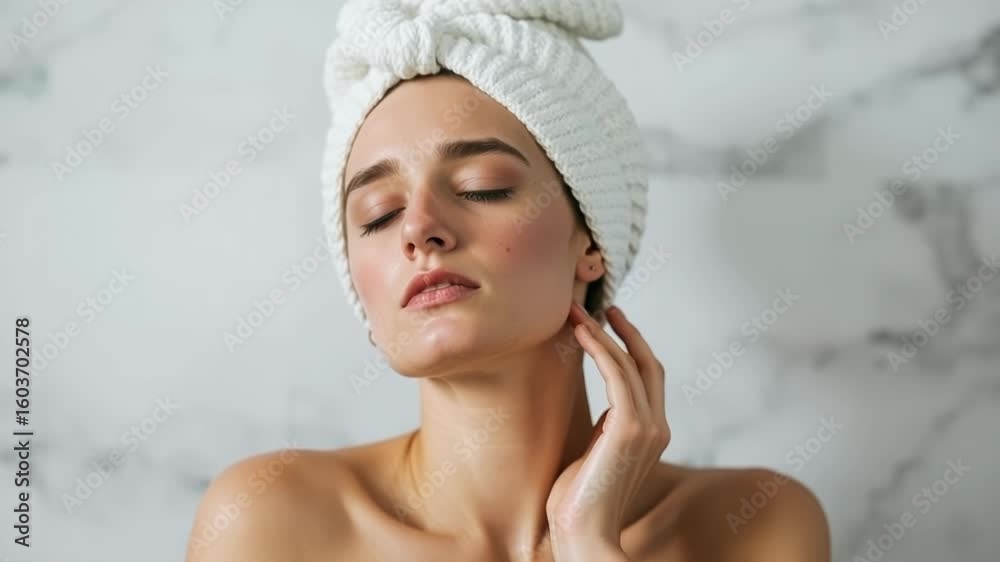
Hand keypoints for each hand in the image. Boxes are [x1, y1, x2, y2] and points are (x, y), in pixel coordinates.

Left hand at [546, 303, 669, 559]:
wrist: (584, 533)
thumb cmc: (579, 499)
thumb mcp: (596, 453)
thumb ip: (606, 429)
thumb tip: (603, 408)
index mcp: (652, 433)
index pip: (647, 378)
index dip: (630, 346)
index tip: (606, 324)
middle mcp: (657, 427)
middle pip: (647, 363)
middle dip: (623, 331)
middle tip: (597, 307)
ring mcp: (648, 427)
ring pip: (630, 364)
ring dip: (602, 334)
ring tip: (575, 314)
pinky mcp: (630, 428)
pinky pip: (618, 375)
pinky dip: (600, 349)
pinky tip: (581, 333)